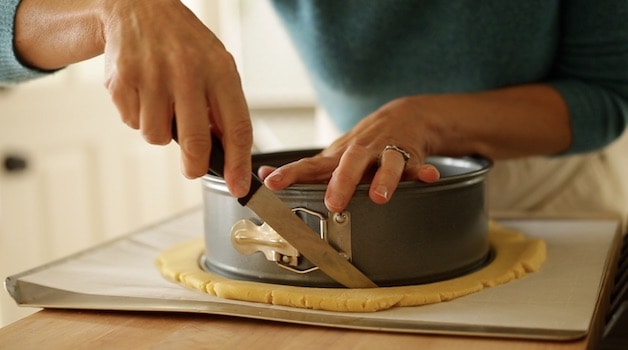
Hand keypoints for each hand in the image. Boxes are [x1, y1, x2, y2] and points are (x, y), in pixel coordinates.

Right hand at [101, 0, 252, 196]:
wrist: (138, 8)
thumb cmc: (183, 43)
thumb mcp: (216, 65)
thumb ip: (222, 106)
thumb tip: (228, 154)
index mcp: (220, 70)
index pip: (237, 127)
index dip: (239, 164)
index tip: (239, 186)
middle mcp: (188, 73)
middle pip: (196, 143)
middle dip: (195, 167)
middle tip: (192, 169)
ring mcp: (153, 76)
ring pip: (158, 137)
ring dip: (160, 131)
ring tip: (162, 104)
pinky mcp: (122, 81)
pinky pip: (132, 122)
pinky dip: (137, 116)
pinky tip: (143, 92)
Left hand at [258, 97, 440, 212]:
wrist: (405, 115)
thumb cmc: (362, 145)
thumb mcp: (333, 155)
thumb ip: (303, 170)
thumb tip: (264, 175)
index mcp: (339, 157)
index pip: (311, 165)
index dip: (291, 174)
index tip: (271, 182)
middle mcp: (361, 152)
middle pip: (349, 163)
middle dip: (341, 182)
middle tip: (333, 202)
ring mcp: (386, 152)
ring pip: (384, 163)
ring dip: (382, 178)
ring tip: (379, 196)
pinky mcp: (411, 156)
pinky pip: (418, 165)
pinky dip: (423, 172)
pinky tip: (430, 178)